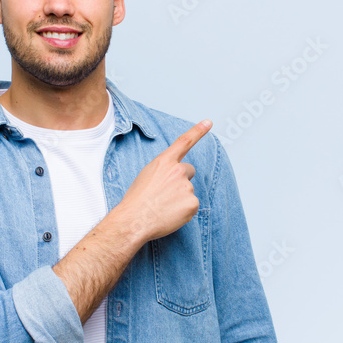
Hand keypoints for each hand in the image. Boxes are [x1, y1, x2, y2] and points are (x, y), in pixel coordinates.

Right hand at [113, 119, 211, 243]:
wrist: (134, 220)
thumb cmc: (137, 200)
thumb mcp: (146, 175)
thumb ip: (163, 171)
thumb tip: (175, 178)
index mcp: (164, 162)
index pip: (184, 142)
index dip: (198, 131)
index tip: (209, 122)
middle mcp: (178, 171)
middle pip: (189, 171)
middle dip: (181, 180)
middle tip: (166, 193)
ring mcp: (187, 187)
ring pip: (188, 191)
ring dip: (180, 198)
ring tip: (163, 206)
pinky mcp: (192, 203)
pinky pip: (191, 205)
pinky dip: (183, 211)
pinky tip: (170, 214)